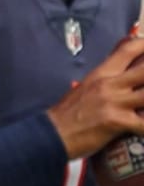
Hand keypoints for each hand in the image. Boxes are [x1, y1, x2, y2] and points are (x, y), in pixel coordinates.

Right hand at [47, 35, 143, 158]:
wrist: (51, 135)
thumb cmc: (67, 114)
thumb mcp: (84, 88)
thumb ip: (104, 79)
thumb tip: (118, 73)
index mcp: (101, 74)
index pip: (128, 50)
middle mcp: (109, 84)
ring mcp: (114, 102)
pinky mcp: (116, 121)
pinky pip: (143, 124)